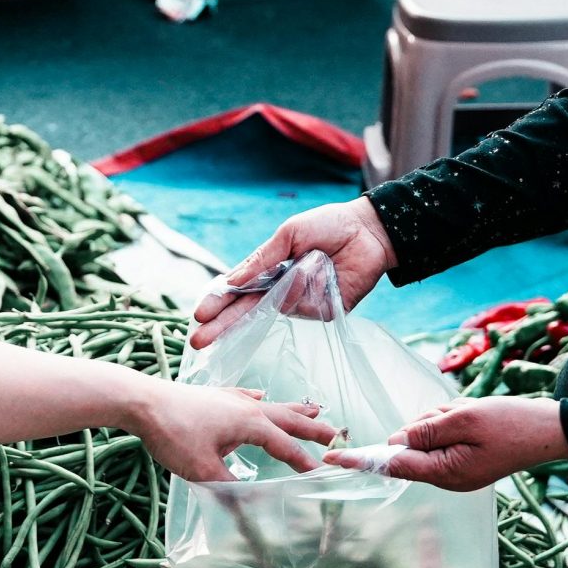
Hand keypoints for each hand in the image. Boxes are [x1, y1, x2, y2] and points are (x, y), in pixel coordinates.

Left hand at [126, 380, 338, 483]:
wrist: (141, 401)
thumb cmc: (172, 434)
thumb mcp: (203, 471)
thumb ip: (231, 492)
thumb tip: (251, 514)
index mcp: (250, 423)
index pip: (285, 446)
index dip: (305, 462)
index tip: (323, 475)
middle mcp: (247, 407)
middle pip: (288, 418)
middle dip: (313, 427)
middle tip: (337, 432)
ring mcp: (231, 398)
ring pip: (271, 404)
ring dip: (294, 410)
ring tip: (315, 407)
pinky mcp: (214, 395)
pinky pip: (246, 396)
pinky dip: (259, 398)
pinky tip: (261, 395)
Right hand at [189, 198, 397, 348]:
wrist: (368, 232)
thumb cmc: (328, 226)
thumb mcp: (289, 233)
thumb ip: (262, 259)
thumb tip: (233, 281)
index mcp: (268, 272)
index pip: (236, 293)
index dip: (217, 305)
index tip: (199, 316)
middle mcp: (281, 292)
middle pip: (246, 315)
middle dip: (223, 327)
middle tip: (199, 341)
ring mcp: (301, 304)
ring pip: (281, 305)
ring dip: (294, 281)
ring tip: (317, 259)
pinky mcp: (323, 312)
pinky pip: (307, 305)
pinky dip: (315, 284)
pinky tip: (328, 270)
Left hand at [343, 399, 567, 492]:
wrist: (549, 430)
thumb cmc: (511, 423)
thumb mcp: (465, 418)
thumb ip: (426, 429)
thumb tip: (395, 440)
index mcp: (444, 472)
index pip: (392, 464)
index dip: (360, 458)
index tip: (330, 456)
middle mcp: (446, 477)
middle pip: (410, 444)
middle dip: (427, 422)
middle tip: (460, 415)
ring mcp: (455, 470)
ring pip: (426, 435)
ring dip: (443, 419)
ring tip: (473, 416)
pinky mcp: (463, 461)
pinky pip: (442, 436)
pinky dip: (452, 422)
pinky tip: (475, 419)